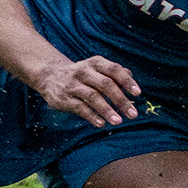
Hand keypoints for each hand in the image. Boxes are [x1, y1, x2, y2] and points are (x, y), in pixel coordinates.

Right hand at [19, 53, 143, 127]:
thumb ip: (113, 72)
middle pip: (105, 84)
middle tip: (133, 114)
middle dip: (120, 100)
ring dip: (107, 110)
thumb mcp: (95, 68)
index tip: (138, 93)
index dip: (126, 81)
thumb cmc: (81, 75)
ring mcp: (72, 85)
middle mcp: (83, 71)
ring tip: (119, 121)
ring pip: (92, 97)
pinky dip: (91, 116)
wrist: (49, 75)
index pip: (113, 69)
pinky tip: (101, 124)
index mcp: (94, 63)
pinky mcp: (64, 98)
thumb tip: (130, 77)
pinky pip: (79, 108)